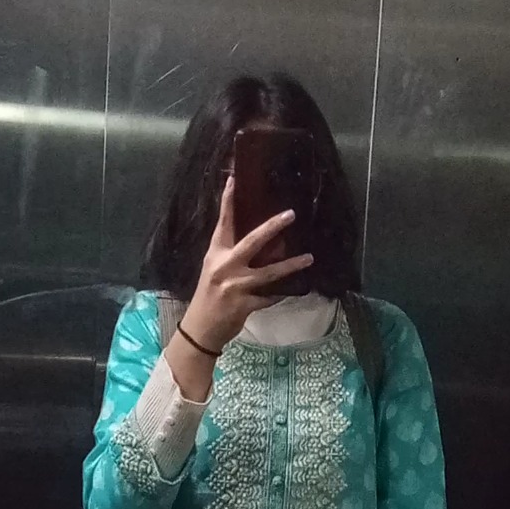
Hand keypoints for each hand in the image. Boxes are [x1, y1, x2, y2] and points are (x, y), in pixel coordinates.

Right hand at [183, 176, 313, 353]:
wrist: (200, 328)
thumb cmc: (209, 295)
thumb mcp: (215, 270)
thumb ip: (234, 256)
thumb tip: (265, 242)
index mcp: (215, 254)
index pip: (223, 223)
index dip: (228, 201)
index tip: (234, 180)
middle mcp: (225, 267)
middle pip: (252, 242)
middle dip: (272, 227)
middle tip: (291, 214)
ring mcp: (235, 286)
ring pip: (269, 272)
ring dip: (291, 265)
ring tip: (309, 258)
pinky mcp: (244, 305)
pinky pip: (270, 296)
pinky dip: (281, 293)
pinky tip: (294, 289)